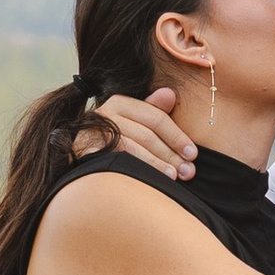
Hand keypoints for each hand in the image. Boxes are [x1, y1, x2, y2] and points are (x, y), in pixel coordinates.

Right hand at [75, 85, 195, 179]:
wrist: (81, 160)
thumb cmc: (115, 142)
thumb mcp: (136, 124)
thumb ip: (155, 112)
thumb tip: (170, 93)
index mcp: (121, 102)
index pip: (156, 118)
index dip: (177, 136)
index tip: (193, 154)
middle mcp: (105, 112)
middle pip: (146, 134)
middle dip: (171, 154)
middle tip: (188, 171)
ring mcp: (93, 132)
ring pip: (132, 147)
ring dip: (157, 164)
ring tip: (174, 177)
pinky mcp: (85, 150)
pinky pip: (116, 160)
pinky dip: (136, 170)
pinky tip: (150, 180)